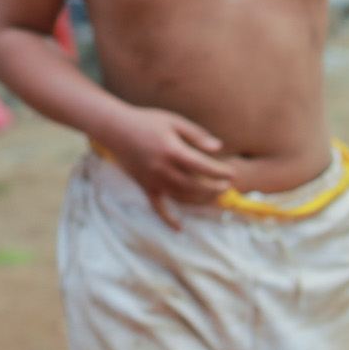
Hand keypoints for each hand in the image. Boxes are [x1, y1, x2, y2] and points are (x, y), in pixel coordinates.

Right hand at [100, 104, 240, 227]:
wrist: (115, 129)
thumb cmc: (147, 122)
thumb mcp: (174, 121)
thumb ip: (197, 135)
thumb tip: (218, 148)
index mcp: (173, 151)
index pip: (203, 167)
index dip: (220, 173)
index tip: (232, 175)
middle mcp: (163, 169)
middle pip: (195, 186)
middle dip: (214, 189)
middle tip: (226, 187)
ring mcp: (153, 180)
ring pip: (182, 198)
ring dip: (200, 201)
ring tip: (214, 197)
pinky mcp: (145, 187)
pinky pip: (158, 207)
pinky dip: (168, 219)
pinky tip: (180, 228)